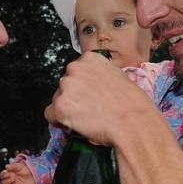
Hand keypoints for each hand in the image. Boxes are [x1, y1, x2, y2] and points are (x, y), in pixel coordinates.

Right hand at [0, 162, 35, 183]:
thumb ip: (13, 166)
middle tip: (13, 179)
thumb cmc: (25, 170)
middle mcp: (10, 182)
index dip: (3, 175)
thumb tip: (6, 166)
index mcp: (8, 174)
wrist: (34, 175)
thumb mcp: (20, 166)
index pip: (2, 176)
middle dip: (7, 182)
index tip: (8, 173)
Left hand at [44, 52, 158, 146]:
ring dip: (68, 108)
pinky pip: (50, 115)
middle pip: (65, 84)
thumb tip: (93, 87)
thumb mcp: (119, 77)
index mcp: (90, 59)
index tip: (88, 95)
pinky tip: (74, 124)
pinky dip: (59, 121)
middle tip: (89, 108)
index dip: (82, 86)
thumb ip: (100, 77)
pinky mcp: (60, 106)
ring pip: (58, 99)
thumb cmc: (132, 104)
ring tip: (86, 118)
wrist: (132, 122)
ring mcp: (66, 87)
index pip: (76, 71)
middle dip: (74, 96)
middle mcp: (75, 68)